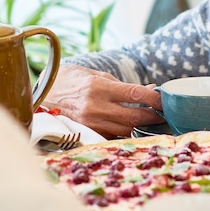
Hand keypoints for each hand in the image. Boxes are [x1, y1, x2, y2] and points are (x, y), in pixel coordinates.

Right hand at [42, 65, 162, 137]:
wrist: (43, 93)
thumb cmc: (72, 79)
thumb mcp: (97, 75)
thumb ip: (123, 85)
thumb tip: (150, 89)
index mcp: (98, 87)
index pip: (135, 94)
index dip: (154, 98)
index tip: (166, 100)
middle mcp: (94, 107)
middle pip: (134, 116)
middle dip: (153, 116)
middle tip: (164, 115)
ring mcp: (90, 123)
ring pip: (125, 129)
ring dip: (140, 126)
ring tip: (151, 121)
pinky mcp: (86, 134)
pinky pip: (112, 135)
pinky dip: (124, 132)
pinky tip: (131, 127)